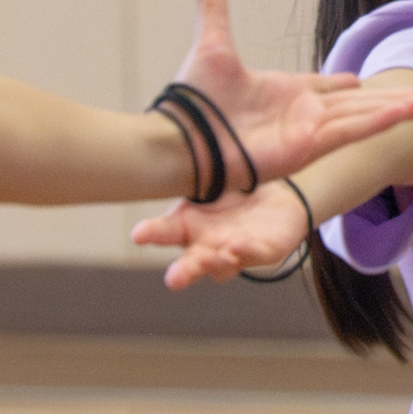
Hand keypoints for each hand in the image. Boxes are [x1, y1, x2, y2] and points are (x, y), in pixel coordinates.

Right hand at [134, 182, 315, 288]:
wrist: (275, 196)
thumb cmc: (230, 187)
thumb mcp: (208, 177)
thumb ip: (192, 168)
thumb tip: (164, 133)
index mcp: (186, 226)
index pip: (162, 232)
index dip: (149, 234)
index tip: (137, 236)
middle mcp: (206, 245)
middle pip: (190, 263)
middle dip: (183, 272)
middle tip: (173, 279)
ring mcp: (233, 251)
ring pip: (221, 266)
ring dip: (215, 264)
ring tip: (211, 258)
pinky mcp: (264, 251)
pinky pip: (255, 254)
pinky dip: (246, 251)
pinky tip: (238, 246)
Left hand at [169, 0, 412, 187]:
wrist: (183, 140)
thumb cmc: (194, 102)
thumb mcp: (211, 44)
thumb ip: (213, 6)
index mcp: (284, 91)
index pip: (326, 86)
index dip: (346, 83)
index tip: (364, 78)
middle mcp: (303, 112)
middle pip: (359, 100)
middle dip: (394, 95)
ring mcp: (311, 130)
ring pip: (368, 114)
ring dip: (405, 107)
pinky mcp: (313, 145)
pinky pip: (356, 129)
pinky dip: (384, 119)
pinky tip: (411, 110)